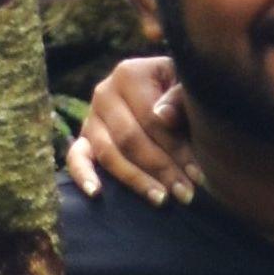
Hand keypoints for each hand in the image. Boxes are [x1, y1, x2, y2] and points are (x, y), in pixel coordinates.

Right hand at [58, 54, 197, 206]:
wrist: (165, 94)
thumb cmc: (181, 95)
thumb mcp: (187, 89)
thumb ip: (180, 97)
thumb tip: (161, 116)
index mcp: (129, 74)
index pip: (151, 119)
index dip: (176, 149)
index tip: (198, 175)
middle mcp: (104, 93)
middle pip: (130, 139)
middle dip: (161, 169)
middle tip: (185, 194)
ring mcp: (91, 118)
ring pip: (109, 154)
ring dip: (136, 180)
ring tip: (162, 200)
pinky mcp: (84, 140)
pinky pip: (76, 158)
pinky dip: (83, 176)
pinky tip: (96, 194)